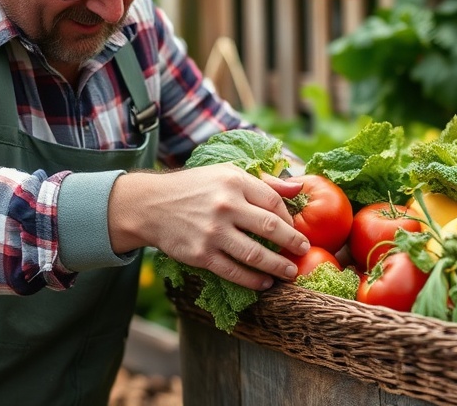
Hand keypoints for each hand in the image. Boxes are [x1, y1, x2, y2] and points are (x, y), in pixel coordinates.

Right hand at [107, 164, 310, 289]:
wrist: (151, 205)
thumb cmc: (195, 188)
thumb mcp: (227, 173)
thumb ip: (264, 181)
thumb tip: (299, 186)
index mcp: (234, 182)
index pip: (273, 201)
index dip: (289, 217)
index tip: (294, 228)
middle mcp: (225, 206)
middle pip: (270, 227)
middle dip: (293, 242)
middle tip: (305, 251)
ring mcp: (213, 232)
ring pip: (255, 254)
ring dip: (278, 266)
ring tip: (290, 272)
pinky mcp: (201, 254)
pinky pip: (234, 271)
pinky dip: (253, 280)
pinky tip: (265, 282)